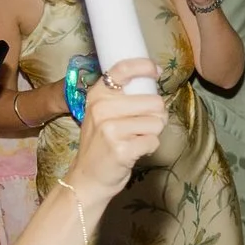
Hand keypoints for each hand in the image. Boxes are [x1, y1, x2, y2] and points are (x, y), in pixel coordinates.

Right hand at [62, 57, 168, 196]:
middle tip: (143, 126)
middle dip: (157, 116)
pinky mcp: (121, 149)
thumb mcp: (101, 115)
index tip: (156, 71)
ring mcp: (111, 129)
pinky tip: (134, 151)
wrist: (87, 178)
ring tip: (136, 139)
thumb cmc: (100, 144)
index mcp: (97, 96)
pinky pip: (153, 141)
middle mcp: (102, 109)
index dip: (144, 67)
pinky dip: (150, 148)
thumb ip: (120, 98)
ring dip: (153, 133)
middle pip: (154, 102)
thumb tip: (152, 82)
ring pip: (156, 122)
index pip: (122, 69)